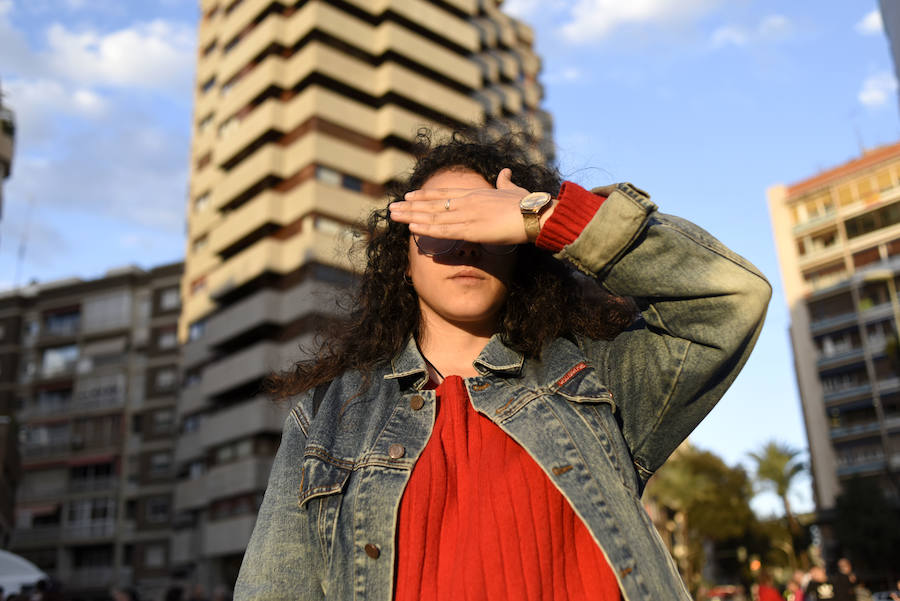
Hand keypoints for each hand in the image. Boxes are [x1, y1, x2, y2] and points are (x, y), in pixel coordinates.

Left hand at [389, 168, 551, 244]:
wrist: (537, 213)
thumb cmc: (529, 203)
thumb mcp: (514, 189)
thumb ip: (506, 181)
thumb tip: (505, 170)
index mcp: (476, 194)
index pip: (444, 194)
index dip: (424, 196)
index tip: (408, 195)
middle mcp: (467, 202)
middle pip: (432, 204)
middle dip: (410, 206)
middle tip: (391, 208)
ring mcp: (468, 215)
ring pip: (433, 217)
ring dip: (411, 216)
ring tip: (393, 216)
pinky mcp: (472, 230)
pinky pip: (444, 231)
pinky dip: (427, 229)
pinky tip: (412, 228)